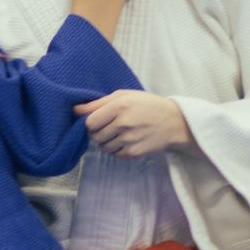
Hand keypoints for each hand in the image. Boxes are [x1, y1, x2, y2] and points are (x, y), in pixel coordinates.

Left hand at [74, 90, 189, 157]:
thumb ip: (98, 103)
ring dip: (107, 141)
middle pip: (95, 135)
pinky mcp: (134, 152)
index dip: (91, 123)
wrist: (174, 122)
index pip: (89, 122)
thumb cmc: (147, 105)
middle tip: (112, 126)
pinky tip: (127, 140)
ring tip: (120, 133)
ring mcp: (129, 139)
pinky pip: (114, 154)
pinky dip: (117, 149)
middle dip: (99, 132)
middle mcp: (123, 123)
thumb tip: (75, 110)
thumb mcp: (124, 95)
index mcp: (119, 105)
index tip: (99, 120)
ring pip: (103, 146)